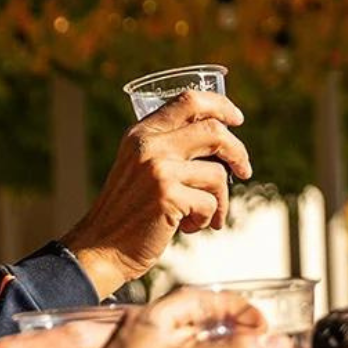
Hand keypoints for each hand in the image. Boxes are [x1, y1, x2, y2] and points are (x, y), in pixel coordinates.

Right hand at [59, 90, 253, 296]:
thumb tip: (222, 145)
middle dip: (238, 153)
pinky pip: (210, 203)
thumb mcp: (141, 167)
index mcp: (142, 132)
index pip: (189, 101)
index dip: (220, 106)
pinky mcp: (168, 196)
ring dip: (219, 201)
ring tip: (203, 216)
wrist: (103, 246)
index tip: (237, 118)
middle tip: (244, 170)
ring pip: (218, 174)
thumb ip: (170, 149)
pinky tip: (187, 227)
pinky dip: (207, 220)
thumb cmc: (130, 211)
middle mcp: (149, 145)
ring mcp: (158, 169)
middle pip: (214, 131)